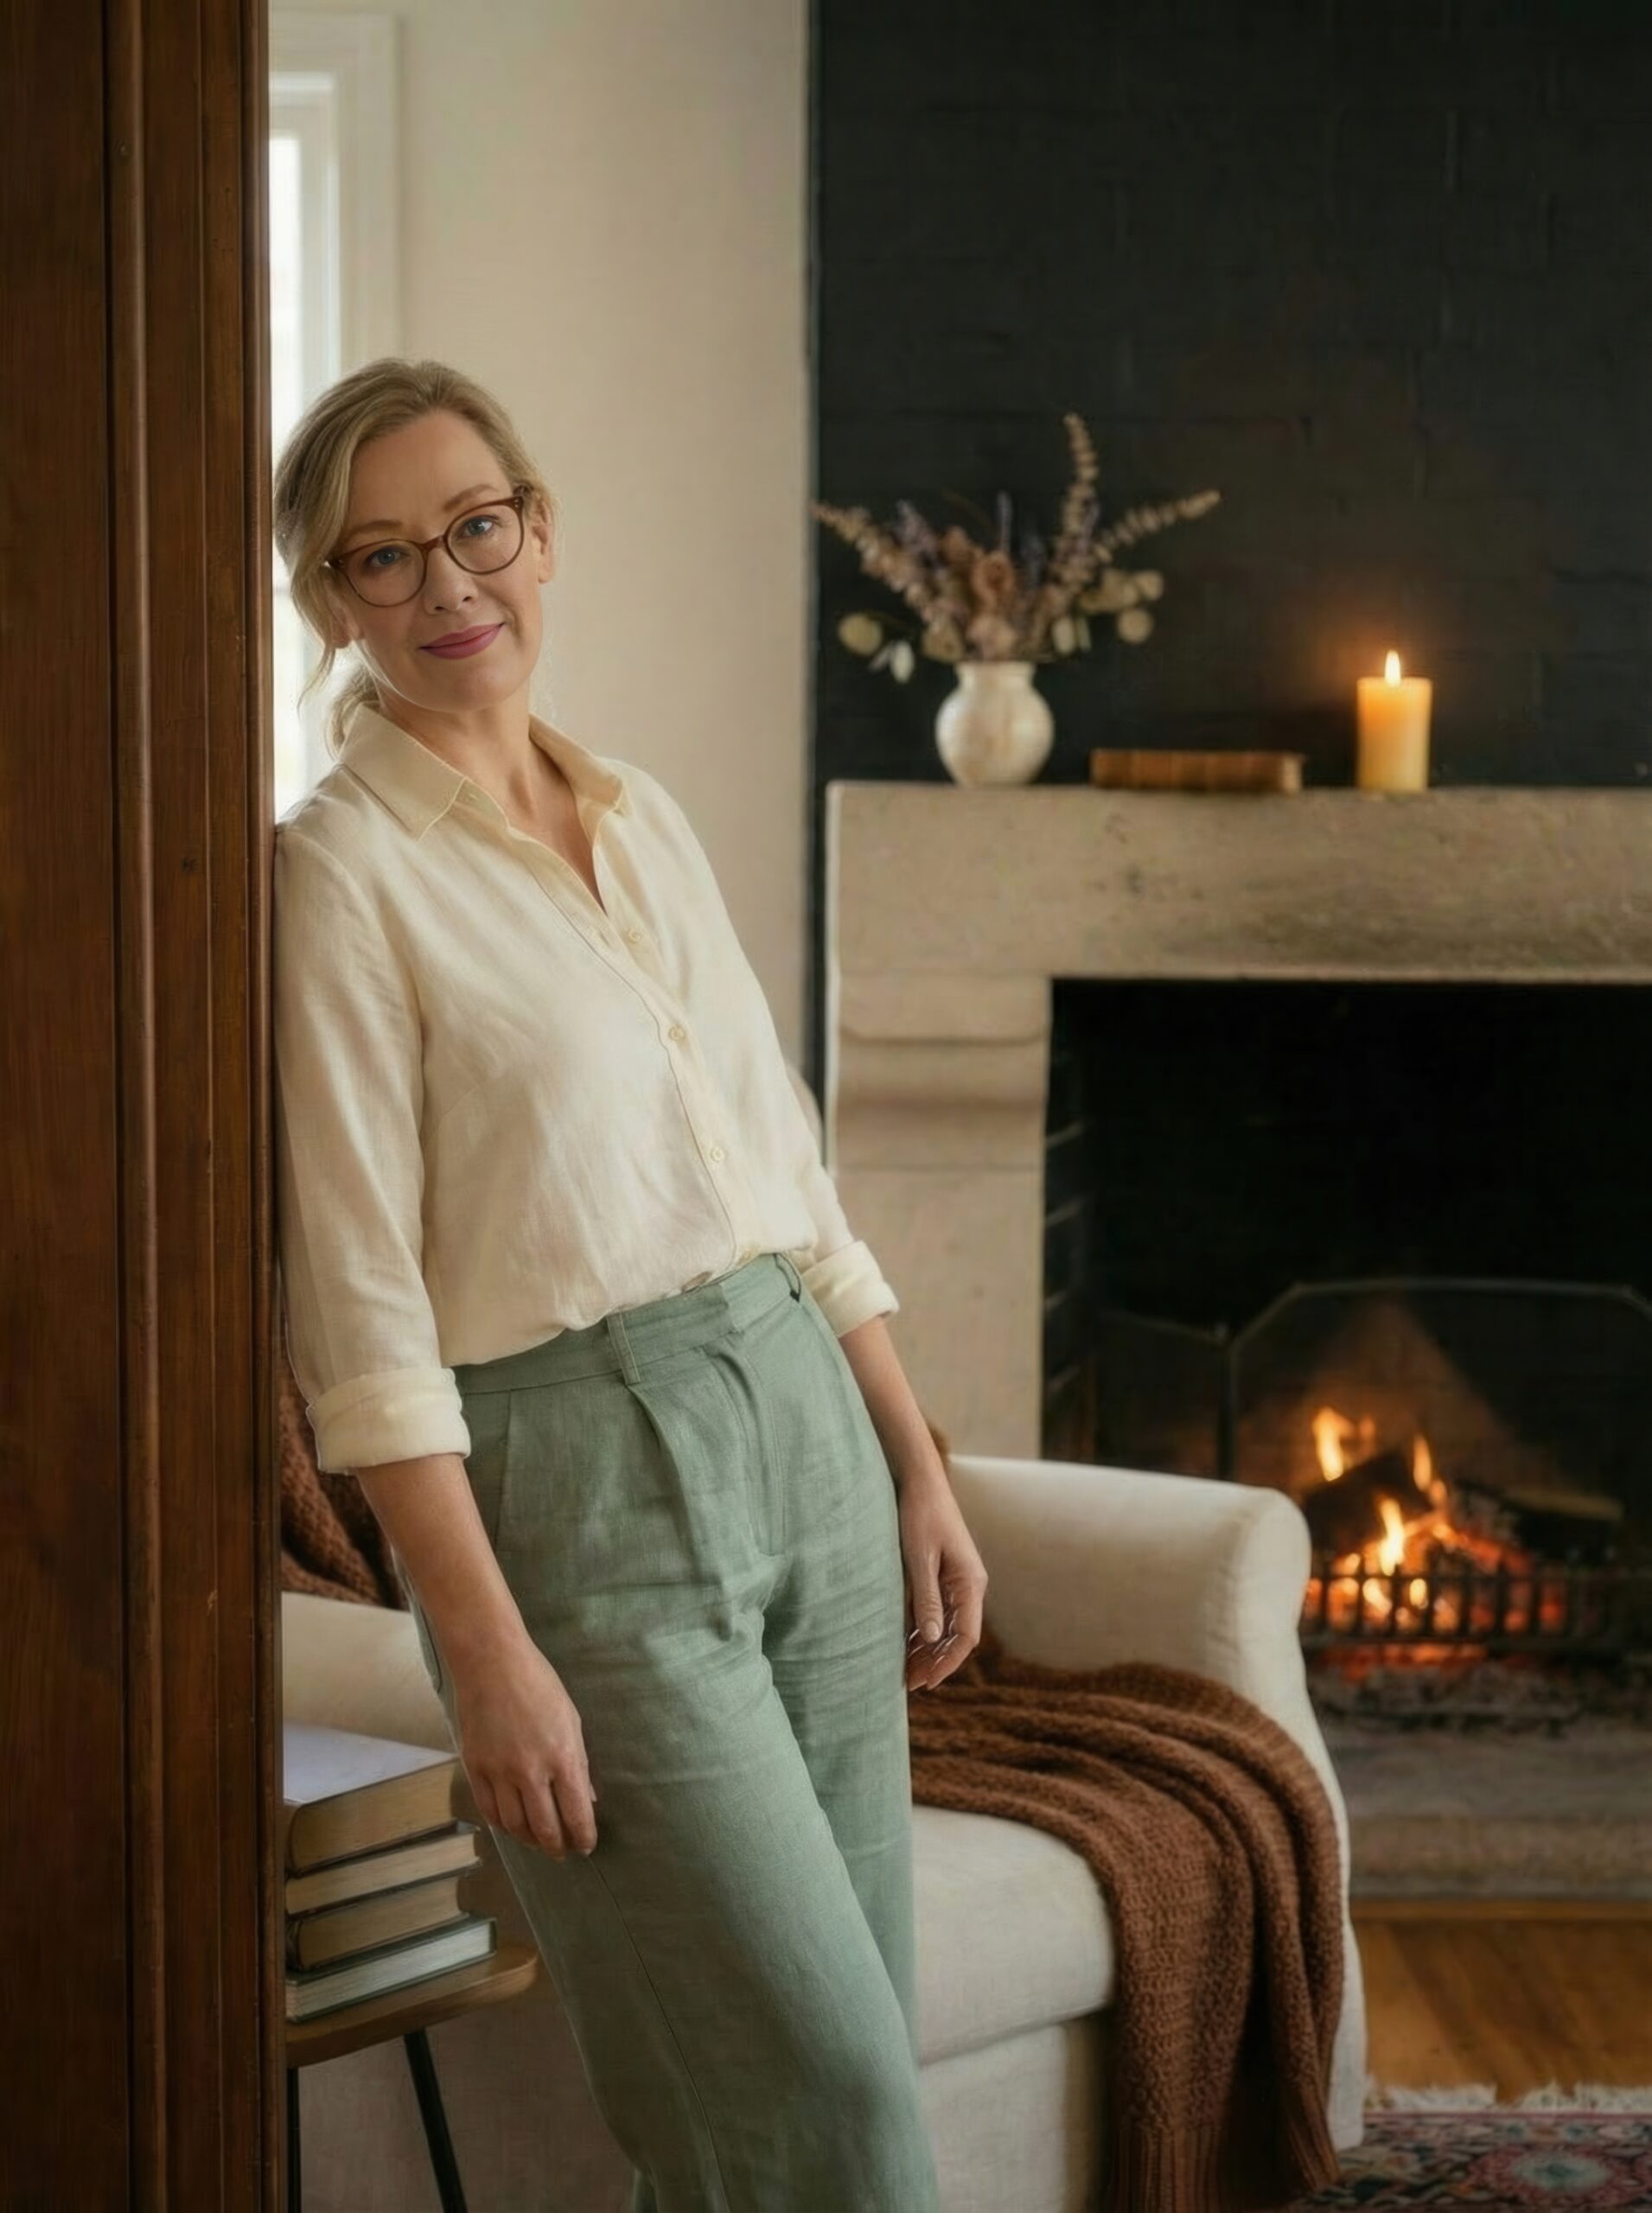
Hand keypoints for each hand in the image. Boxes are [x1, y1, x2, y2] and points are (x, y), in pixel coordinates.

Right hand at [449, 1633, 599, 1859]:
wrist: (492, 1663)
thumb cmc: (539, 1685)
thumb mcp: (571, 1720)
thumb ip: (578, 1763)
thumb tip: (586, 1797)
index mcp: (563, 1757)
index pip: (576, 1815)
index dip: (583, 1838)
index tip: (586, 1846)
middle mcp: (531, 1772)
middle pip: (545, 1829)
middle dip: (557, 1847)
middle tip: (563, 1852)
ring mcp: (499, 1772)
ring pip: (515, 1827)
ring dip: (530, 1840)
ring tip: (539, 1841)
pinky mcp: (475, 1769)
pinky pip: (489, 1811)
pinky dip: (502, 1825)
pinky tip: (512, 1825)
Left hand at [897, 1467, 987, 1691]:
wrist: (921, 1480)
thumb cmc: (920, 1515)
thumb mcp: (920, 1557)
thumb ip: (927, 1597)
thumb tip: (931, 1638)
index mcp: (971, 1582)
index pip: (966, 1636)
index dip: (947, 1662)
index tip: (927, 1682)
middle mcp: (969, 1585)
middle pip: (957, 1636)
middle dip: (936, 1661)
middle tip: (910, 1684)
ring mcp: (957, 1581)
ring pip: (946, 1627)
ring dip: (928, 1650)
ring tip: (905, 1672)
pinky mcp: (943, 1576)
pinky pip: (937, 1612)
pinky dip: (922, 1631)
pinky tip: (904, 1645)